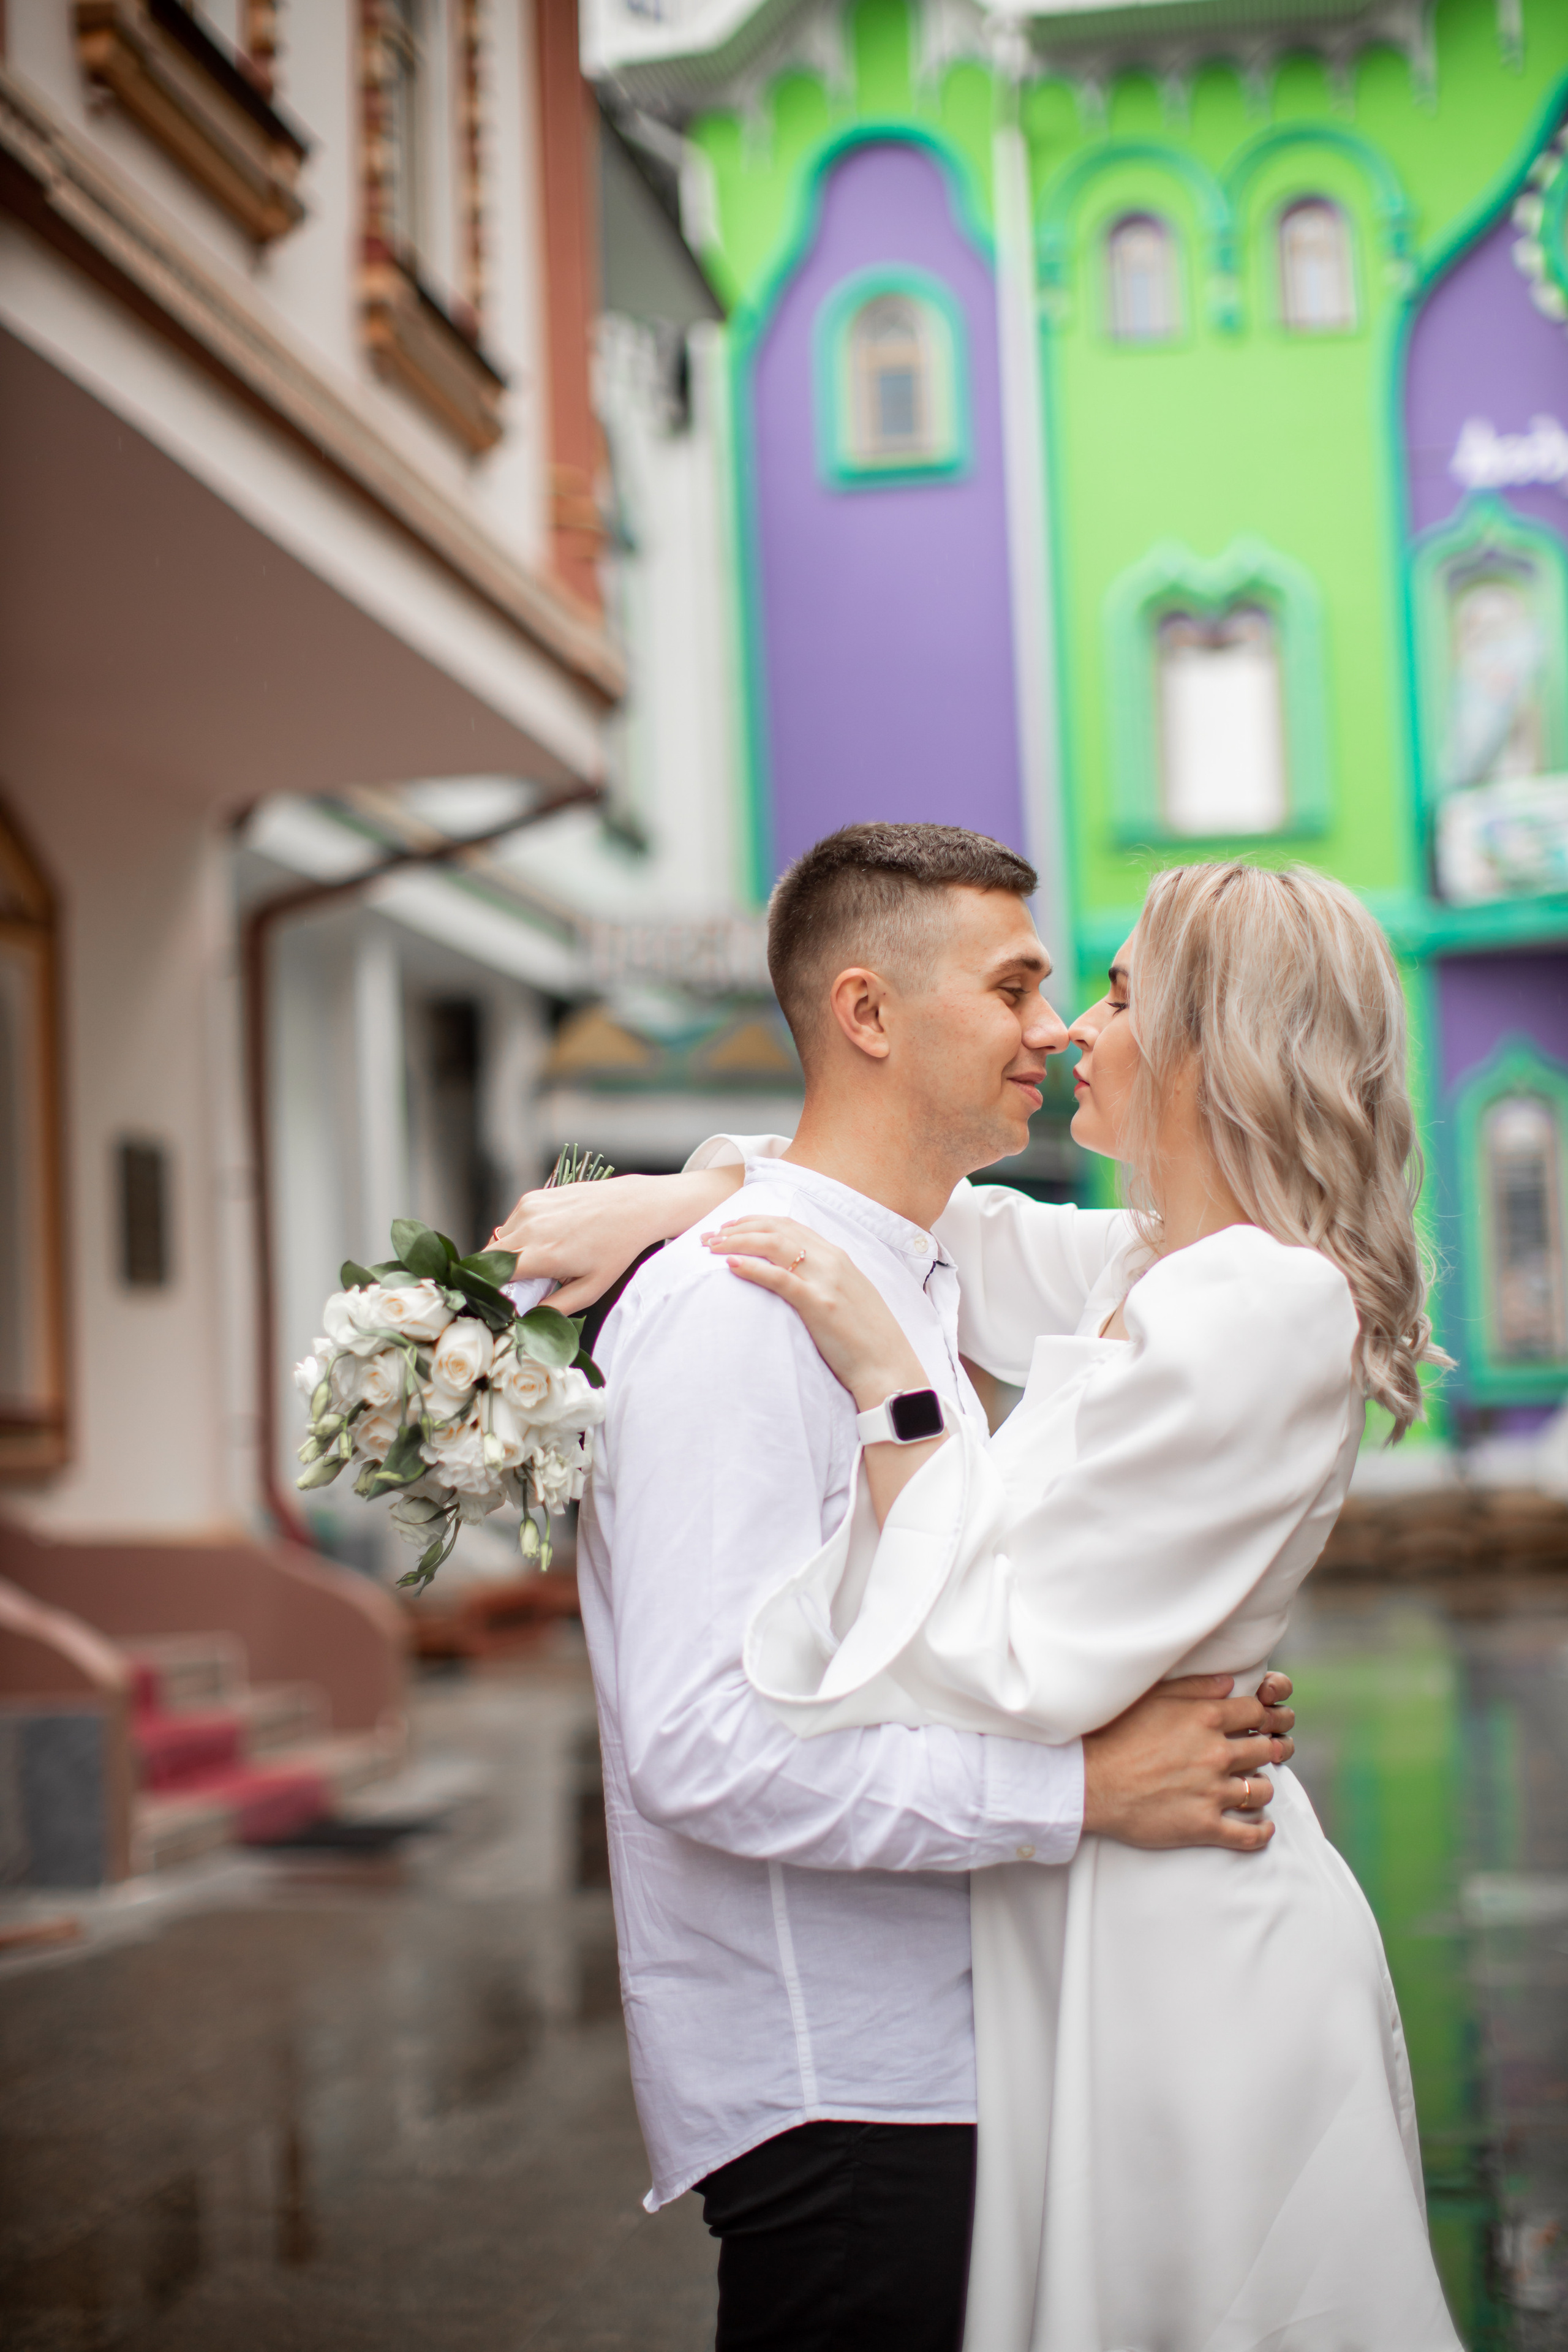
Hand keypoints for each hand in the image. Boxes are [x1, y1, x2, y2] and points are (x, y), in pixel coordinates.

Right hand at [489, 1167, 740, 1313]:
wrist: (633, 1206)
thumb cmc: (616, 1248)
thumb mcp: (592, 1289)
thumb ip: (556, 1308)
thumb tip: (530, 1319)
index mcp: (542, 1255)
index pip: (492, 1274)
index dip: (490, 1289)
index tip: (499, 1300)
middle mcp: (529, 1228)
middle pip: (488, 1257)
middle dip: (497, 1274)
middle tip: (522, 1284)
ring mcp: (529, 1209)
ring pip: (498, 1239)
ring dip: (507, 1253)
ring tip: (539, 1260)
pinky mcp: (532, 1197)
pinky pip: (512, 1222)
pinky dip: (520, 1235)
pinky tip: (546, 1238)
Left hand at [702, 1216, 924, 1408]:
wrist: (886, 1365)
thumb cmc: (865, 1337)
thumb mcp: (847, 1295)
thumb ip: (824, 1278)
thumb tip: (795, 1275)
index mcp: (837, 1256)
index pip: (789, 1225)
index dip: (755, 1222)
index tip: (729, 1227)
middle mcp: (832, 1261)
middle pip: (776, 1229)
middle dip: (738, 1228)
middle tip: (708, 1236)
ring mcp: (826, 1280)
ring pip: (774, 1246)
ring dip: (738, 1242)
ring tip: (712, 1247)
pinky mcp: (819, 1304)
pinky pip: (780, 1278)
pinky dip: (753, 1267)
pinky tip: (731, 1265)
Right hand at [1082, 1671, 1296, 1853]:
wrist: (1091, 1782)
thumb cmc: (1116, 1735)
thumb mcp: (1153, 1698)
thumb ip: (1195, 1687)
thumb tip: (1229, 1684)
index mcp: (1206, 1718)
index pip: (1256, 1713)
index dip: (1257, 1718)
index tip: (1251, 1725)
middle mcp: (1216, 1753)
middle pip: (1264, 1750)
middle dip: (1263, 1751)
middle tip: (1255, 1755)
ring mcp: (1213, 1792)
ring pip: (1262, 1791)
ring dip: (1260, 1788)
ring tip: (1251, 1788)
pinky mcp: (1205, 1826)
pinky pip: (1249, 1835)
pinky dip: (1261, 1833)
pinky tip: (1263, 1828)